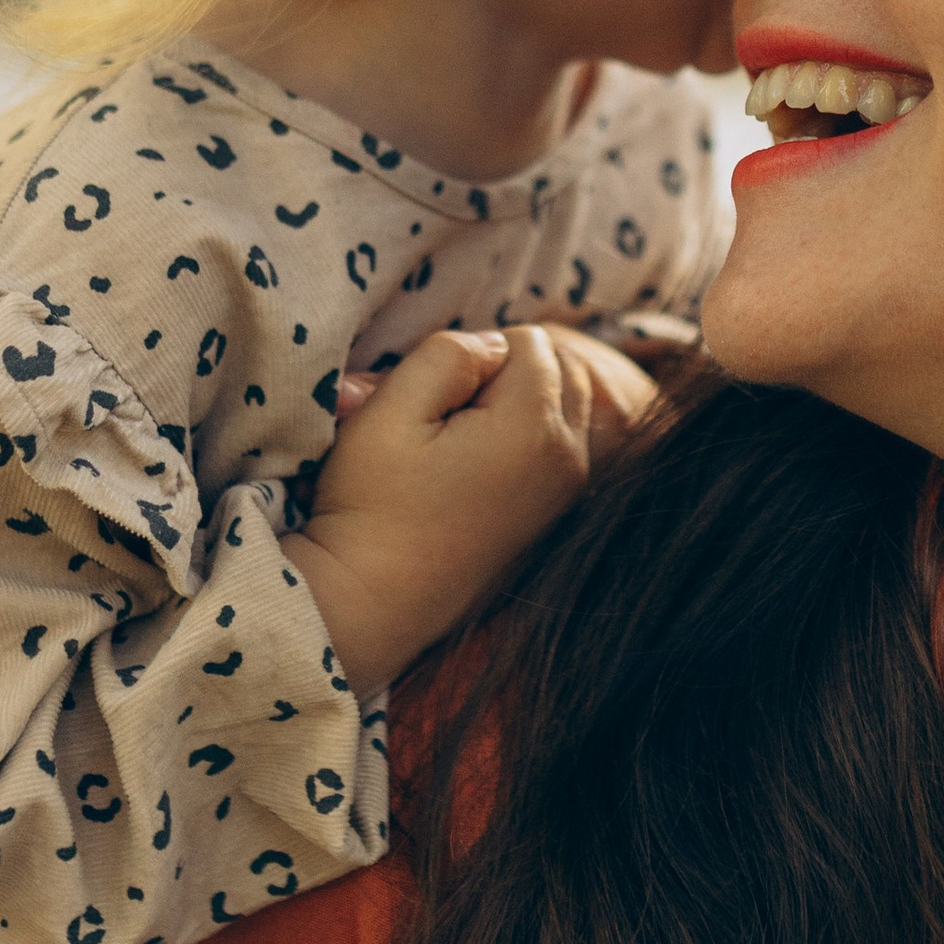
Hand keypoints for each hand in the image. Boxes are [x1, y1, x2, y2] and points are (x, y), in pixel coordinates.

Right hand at [295, 324, 655, 696]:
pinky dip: (526, 439)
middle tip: (445, 418)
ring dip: (518, 405)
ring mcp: (568, 492)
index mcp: (536, 427)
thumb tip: (490, 346)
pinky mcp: (554, 515)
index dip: (473, 356)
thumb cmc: (373, 506)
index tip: (434, 403)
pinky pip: (559, 445)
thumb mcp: (390, 410)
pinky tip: (476, 467)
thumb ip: (447, 354)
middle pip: (558, 368)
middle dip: (506, 376)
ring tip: (459, 440)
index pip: (526, 340)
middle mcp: (570, 457)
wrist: (377, 603)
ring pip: (563, 404)